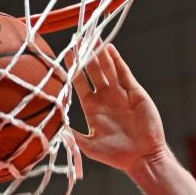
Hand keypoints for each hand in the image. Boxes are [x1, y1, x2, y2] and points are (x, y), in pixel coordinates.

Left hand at [71, 44, 167, 174]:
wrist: (142, 157)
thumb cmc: (115, 155)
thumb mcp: (89, 146)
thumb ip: (72, 135)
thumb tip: (53, 126)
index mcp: (93, 109)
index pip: (80, 84)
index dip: (74, 70)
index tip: (66, 55)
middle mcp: (105, 98)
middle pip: (93, 71)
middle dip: (86, 56)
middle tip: (77, 39)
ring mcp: (120, 93)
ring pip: (108, 68)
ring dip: (100, 53)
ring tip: (92, 37)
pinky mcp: (134, 92)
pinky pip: (124, 72)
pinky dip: (116, 60)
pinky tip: (109, 48)